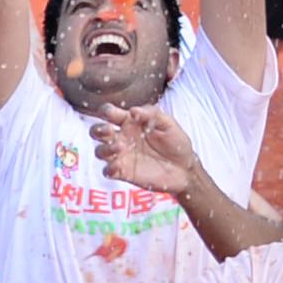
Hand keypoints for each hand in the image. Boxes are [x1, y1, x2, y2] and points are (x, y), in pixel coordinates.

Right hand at [90, 103, 207, 196]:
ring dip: (105, 148)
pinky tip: (119, 165)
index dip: (106, 111)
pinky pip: (108, 171)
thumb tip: (133, 110)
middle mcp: (122, 138)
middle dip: (98, 129)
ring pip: (100, 151)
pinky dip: (109, 168)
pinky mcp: (124, 172)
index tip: (114, 114)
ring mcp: (122, 156)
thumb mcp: (168, 124)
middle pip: (97, 131)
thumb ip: (152, 114)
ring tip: (120, 147)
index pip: (110, 113)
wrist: (186, 169)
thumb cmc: (177, 143)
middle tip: (109, 130)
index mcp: (130, 123)